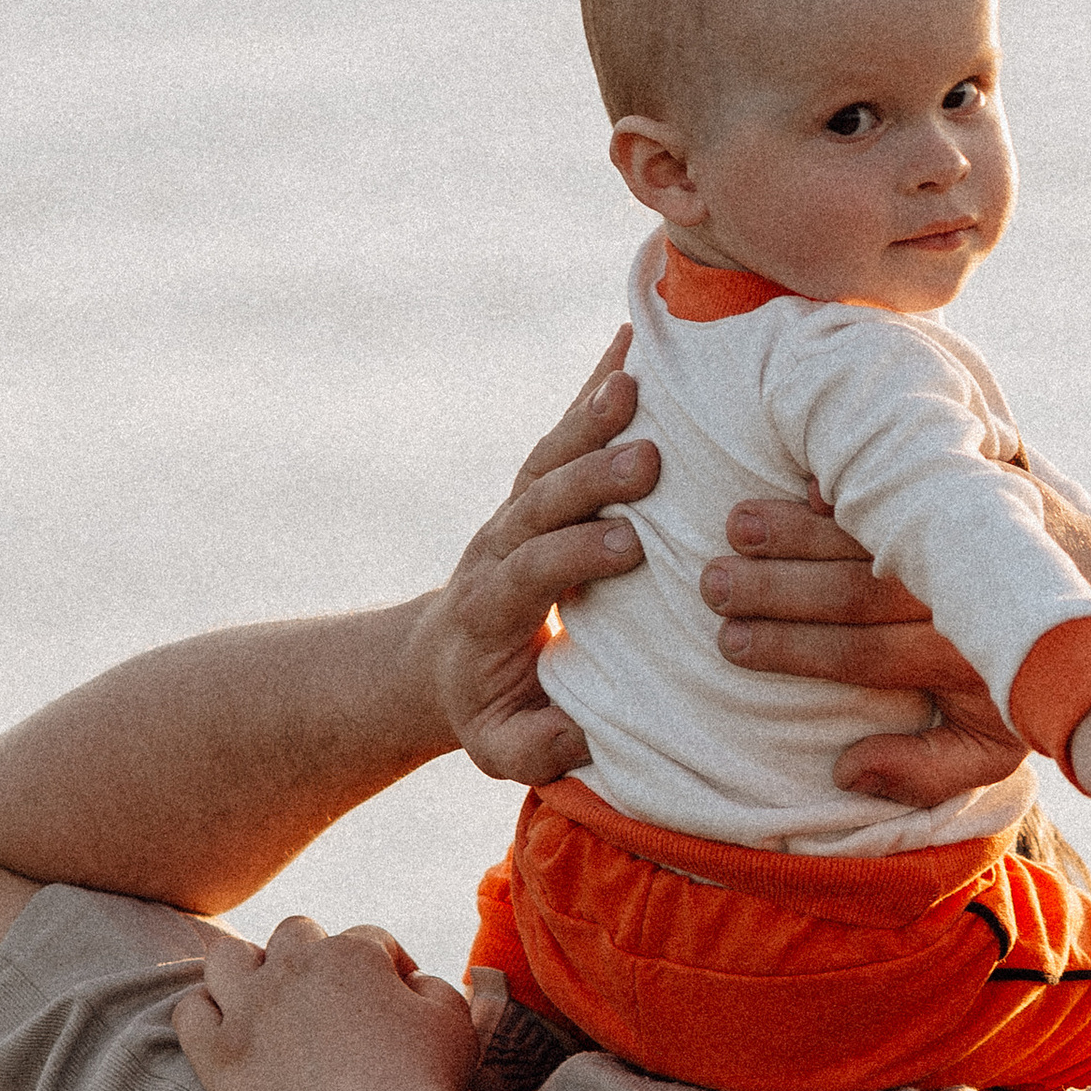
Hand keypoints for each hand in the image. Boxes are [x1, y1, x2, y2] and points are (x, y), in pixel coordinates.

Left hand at [173, 916, 476, 1090]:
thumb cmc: (427, 1087)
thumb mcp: (454, 1021)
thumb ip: (433, 985)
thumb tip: (409, 981)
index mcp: (351, 954)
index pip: (367, 940)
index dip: (387, 970)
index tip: (396, 1007)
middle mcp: (292, 970)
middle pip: (294, 935)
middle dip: (314, 958)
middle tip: (328, 1003)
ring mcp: (247, 1012)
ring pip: (228, 957)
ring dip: (249, 970)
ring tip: (266, 1003)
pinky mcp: (217, 1058)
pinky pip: (190, 1013)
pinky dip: (205, 1015)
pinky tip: (228, 1034)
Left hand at [422, 333, 660, 783]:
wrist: (443, 661)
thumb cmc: (489, 709)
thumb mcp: (500, 746)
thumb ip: (532, 749)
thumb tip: (581, 734)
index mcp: (488, 609)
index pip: (525, 572)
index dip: (569, 556)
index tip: (627, 548)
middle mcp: (498, 546)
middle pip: (538, 501)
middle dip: (589, 478)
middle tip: (647, 461)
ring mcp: (517, 509)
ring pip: (550, 455)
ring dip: (592, 417)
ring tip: (640, 380)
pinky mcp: (540, 486)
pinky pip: (567, 429)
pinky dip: (598, 386)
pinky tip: (635, 340)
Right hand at [702, 493, 1027, 806]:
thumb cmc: (1032, 686)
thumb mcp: (993, 749)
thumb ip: (922, 772)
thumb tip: (844, 771)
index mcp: (963, 663)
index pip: (862, 654)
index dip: (794, 650)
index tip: (730, 645)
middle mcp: (967, 599)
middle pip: (858, 590)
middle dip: (779, 587)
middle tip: (712, 584)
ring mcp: (977, 540)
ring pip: (876, 533)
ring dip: (801, 527)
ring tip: (736, 524)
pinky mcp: (990, 494)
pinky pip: (917, 482)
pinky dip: (862, 483)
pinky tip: (806, 484)